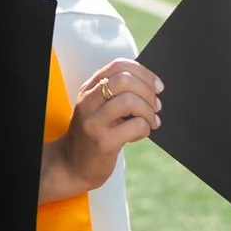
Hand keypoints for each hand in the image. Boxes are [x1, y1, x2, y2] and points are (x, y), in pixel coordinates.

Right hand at [45, 60, 160, 198]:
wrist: (73, 165)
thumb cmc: (94, 134)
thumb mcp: (99, 108)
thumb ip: (118, 94)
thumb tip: (152, 86)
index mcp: (89, 89)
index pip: (118, 66)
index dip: (143, 73)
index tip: (157, 86)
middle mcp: (88, 102)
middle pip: (125, 80)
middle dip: (148, 92)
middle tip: (156, 106)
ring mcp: (94, 122)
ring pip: (130, 101)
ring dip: (148, 111)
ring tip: (151, 121)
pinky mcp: (103, 142)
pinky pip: (135, 126)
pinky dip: (145, 129)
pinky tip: (139, 135)